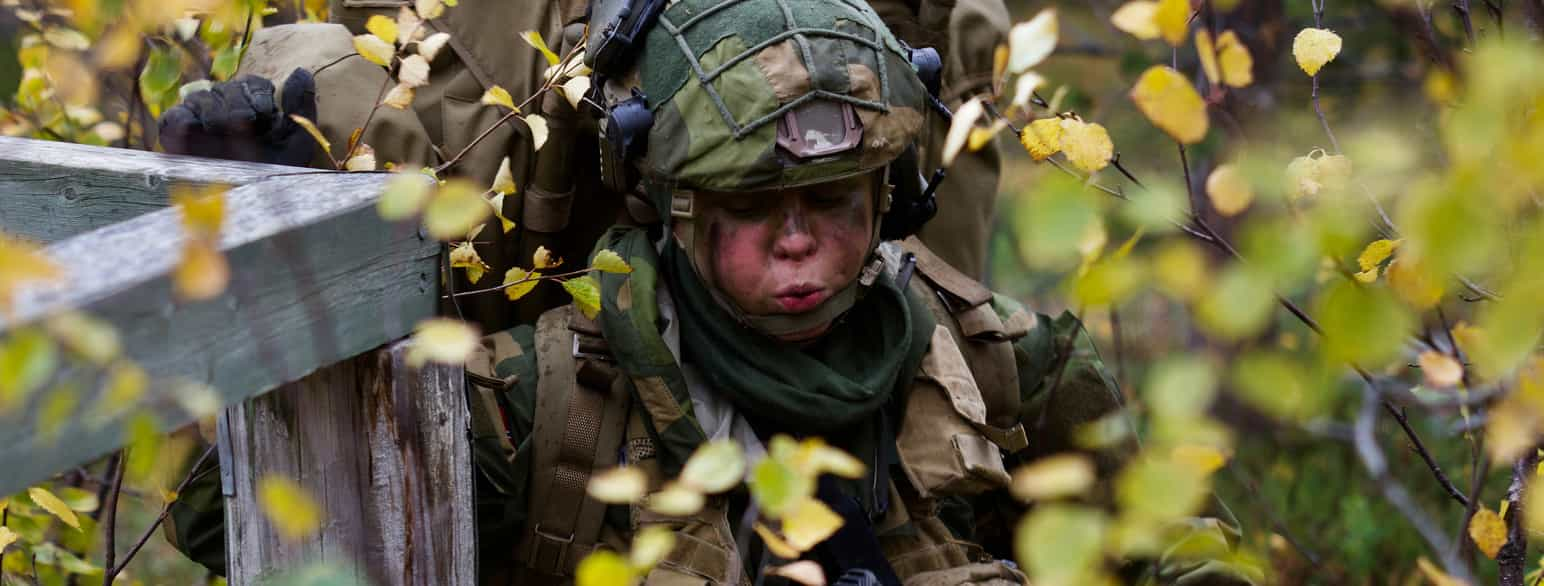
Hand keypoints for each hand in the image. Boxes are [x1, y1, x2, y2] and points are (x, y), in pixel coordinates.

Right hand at [158, 68, 318, 166]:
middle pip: (227, 88)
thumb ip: (300, 106)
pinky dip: (184, 121)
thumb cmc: (277, 172)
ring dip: (218, 114)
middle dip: (240, 106)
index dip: (258, 94)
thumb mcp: (297, 141)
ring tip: (227, 134)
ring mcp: (198, 118)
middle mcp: (224, 106)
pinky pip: (175, 117)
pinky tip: (196, 130)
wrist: (251, 203)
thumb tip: (302, 71)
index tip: (267, 115)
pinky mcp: (175, 132)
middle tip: (249, 127)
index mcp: (252, 104)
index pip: (252, 83)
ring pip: (202, 98)